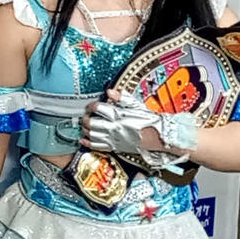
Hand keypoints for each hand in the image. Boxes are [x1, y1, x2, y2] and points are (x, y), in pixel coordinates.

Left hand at [82, 89, 196, 167]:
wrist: (157, 135)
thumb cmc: (148, 120)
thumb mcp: (136, 105)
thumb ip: (122, 98)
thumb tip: (110, 91)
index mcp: (118, 115)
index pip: (98, 108)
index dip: (91, 106)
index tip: (91, 105)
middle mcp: (113, 127)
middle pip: (92, 122)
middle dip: (86, 118)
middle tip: (86, 115)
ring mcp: (113, 138)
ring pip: (92, 134)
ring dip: (85, 129)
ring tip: (85, 125)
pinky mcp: (114, 147)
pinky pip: (97, 146)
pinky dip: (87, 143)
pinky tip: (82, 140)